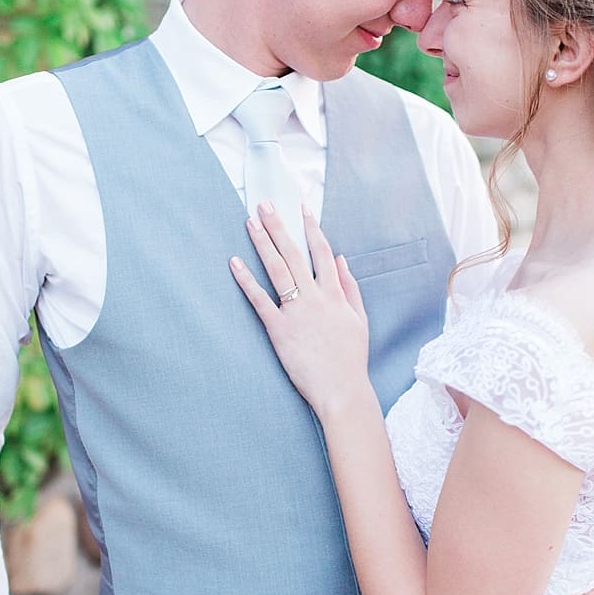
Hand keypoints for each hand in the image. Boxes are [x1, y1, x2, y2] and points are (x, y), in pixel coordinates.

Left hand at [229, 204, 372, 418]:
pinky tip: (234, 263)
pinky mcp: (279, 329)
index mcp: (335, 294)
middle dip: (280, 226)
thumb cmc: (350, 357)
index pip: (322, 252)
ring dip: (263, 244)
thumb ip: (350, 288)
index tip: (302, 209)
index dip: (311, 228)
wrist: (342, 389)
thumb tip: (342, 261)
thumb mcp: (359, 319)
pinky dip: (246, 280)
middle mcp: (316, 297)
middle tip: (266, 205)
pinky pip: (260, 300)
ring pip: (277, 270)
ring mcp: (296, 312)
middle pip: (295, 254)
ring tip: (251, 223)